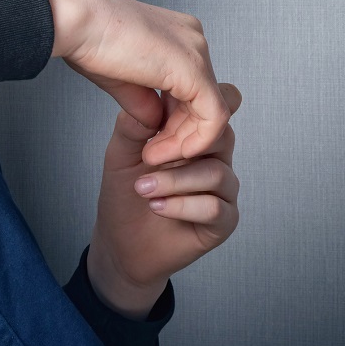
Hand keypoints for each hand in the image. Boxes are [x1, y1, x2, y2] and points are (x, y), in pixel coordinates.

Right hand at [34, 0, 229, 165]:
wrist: (74, 21)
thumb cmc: (86, 39)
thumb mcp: (121, 79)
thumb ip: (145, 101)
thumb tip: (156, 123)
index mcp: (176, 35)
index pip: (192, 87)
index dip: (175, 122)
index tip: (150, 142)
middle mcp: (193, 38)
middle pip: (205, 99)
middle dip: (181, 134)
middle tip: (153, 153)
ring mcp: (197, 51)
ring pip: (213, 110)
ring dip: (185, 141)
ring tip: (153, 155)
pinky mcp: (194, 69)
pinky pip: (213, 116)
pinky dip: (193, 141)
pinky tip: (164, 151)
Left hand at [86, 83, 241, 318]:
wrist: (121, 243)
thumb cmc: (125, 194)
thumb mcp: (121, 153)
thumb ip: (134, 125)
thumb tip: (147, 102)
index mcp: (195, 135)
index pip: (218, 106)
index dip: (204, 104)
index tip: (170, 111)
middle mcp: (215, 158)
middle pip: (223, 136)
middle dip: (182, 146)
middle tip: (148, 158)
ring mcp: (222, 190)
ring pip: (216, 173)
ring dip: (175, 180)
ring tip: (144, 188)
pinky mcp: (224, 220)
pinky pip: (215, 207)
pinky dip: (182, 205)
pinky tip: (157, 206)